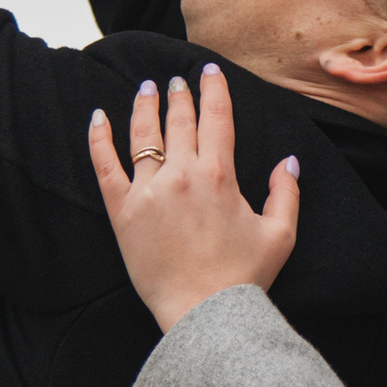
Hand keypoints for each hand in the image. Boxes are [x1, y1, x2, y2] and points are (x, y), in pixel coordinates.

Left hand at [87, 65, 298, 333]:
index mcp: (220, 175)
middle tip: (177, 79)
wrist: (203, 313)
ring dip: (144, 106)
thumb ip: (286, 193)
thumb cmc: (243, 278)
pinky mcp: (123, 211)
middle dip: (179, 94)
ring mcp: (149, 191)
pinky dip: (99, 139)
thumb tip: (288, 161)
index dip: (214, 89)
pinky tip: (98, 118)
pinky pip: (106, 166)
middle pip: (180, 120)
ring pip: (144, 135)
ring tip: (145, 88)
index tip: (209, 72)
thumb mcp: (280, 234)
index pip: (217, 117)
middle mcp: (183, 174)